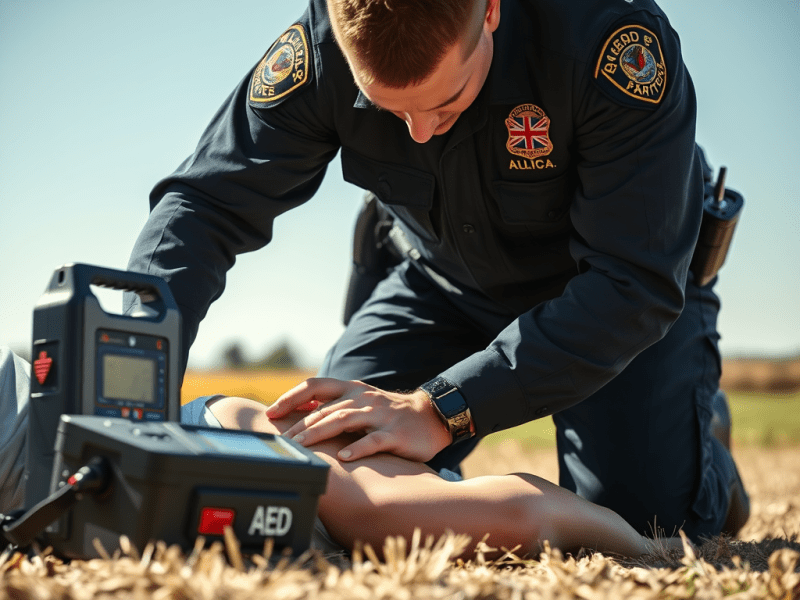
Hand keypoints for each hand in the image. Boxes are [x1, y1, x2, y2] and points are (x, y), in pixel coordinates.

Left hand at [266, 378, 450, 461]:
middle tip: (283, 441)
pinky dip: (358, 448)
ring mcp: (380, 415)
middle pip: (326, 409)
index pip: (315, 386)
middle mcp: (363, 399)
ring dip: (320, 433)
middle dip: (301, 425)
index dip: (291, 397)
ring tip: (302, 446)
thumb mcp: (361, 403)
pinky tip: (344, 458)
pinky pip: (374, 440)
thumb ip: (335, 405)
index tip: (272, 412)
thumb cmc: (389, 414)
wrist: (431, 417)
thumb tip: (300, 413)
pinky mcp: (396, 433)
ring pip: (344, 420)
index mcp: (352, 389)